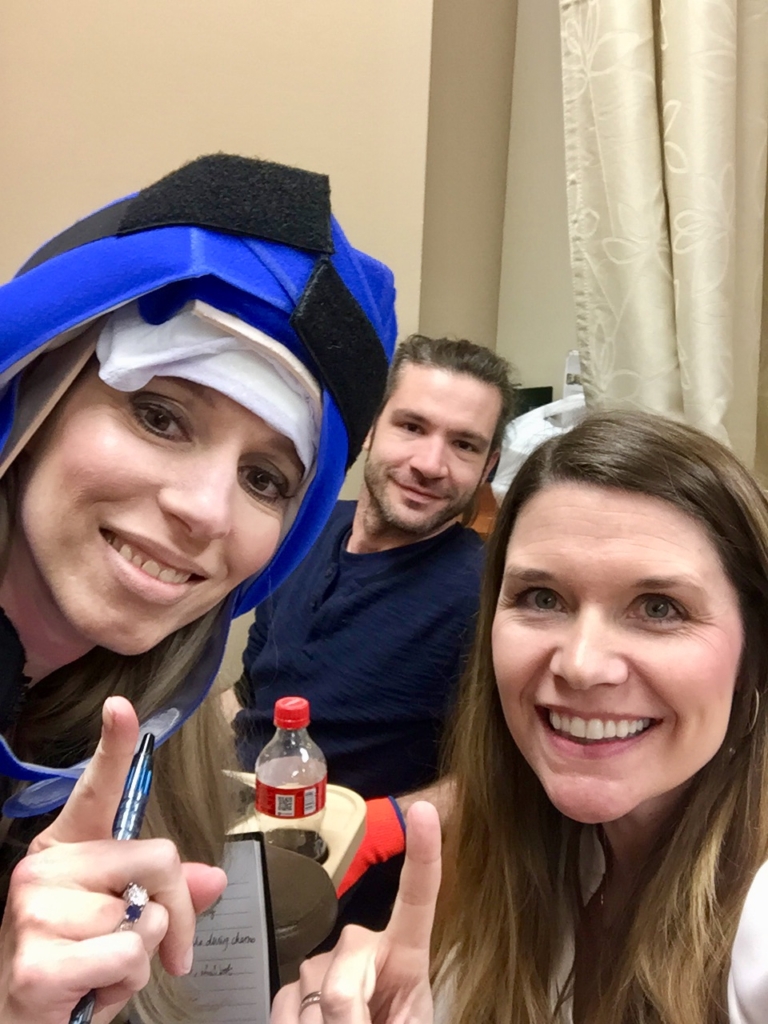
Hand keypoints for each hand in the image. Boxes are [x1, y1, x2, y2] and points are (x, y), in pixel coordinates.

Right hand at [0, 696, 227, 1023]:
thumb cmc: (76, 967)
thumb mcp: (126, 924)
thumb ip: (169, 895)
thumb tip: (213, 878)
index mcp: (66, 848)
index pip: (96, 788)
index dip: (113, 745)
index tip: (122, 707)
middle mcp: (44, 868)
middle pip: (157, 856)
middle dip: (177, 909)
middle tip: (162, 947)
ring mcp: (35, 911)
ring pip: (146, 916)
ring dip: (142, 956)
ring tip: (102, 969)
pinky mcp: (39, 961)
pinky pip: (128, 956)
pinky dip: (126, 983)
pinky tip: (91, 991)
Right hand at [271, 801, 440, 1023]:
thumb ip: (369, 1010)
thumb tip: (335, 1000)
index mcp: (405, 954)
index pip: (416, 899)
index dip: (423, 856)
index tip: (425, 812)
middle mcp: (363, 947)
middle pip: (347, 961)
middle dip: (348, 1009)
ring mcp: (325, 963)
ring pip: (309, 985)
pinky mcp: (291, 985)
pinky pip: (281, 1003)